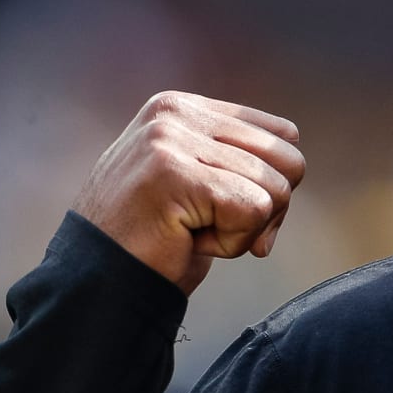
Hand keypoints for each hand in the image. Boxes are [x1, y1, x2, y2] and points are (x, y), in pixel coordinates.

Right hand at [71, 92, 305, 295]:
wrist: (97, 285)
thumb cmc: (152, 240)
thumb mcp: (195, 179)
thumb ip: (234, 156)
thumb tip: (295, 156)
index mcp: (182, 108)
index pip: (282, 135)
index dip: (273, 184)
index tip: (233, 212)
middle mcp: (174, 114)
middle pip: (289, 160)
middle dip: (269, 209)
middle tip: (218, 230)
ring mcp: (170, 140)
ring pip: (276, 188)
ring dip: (244, 230)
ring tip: (192, 233)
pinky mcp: (174, 173)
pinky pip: (254, 210)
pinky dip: (233, 242)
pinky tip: (189, 242)